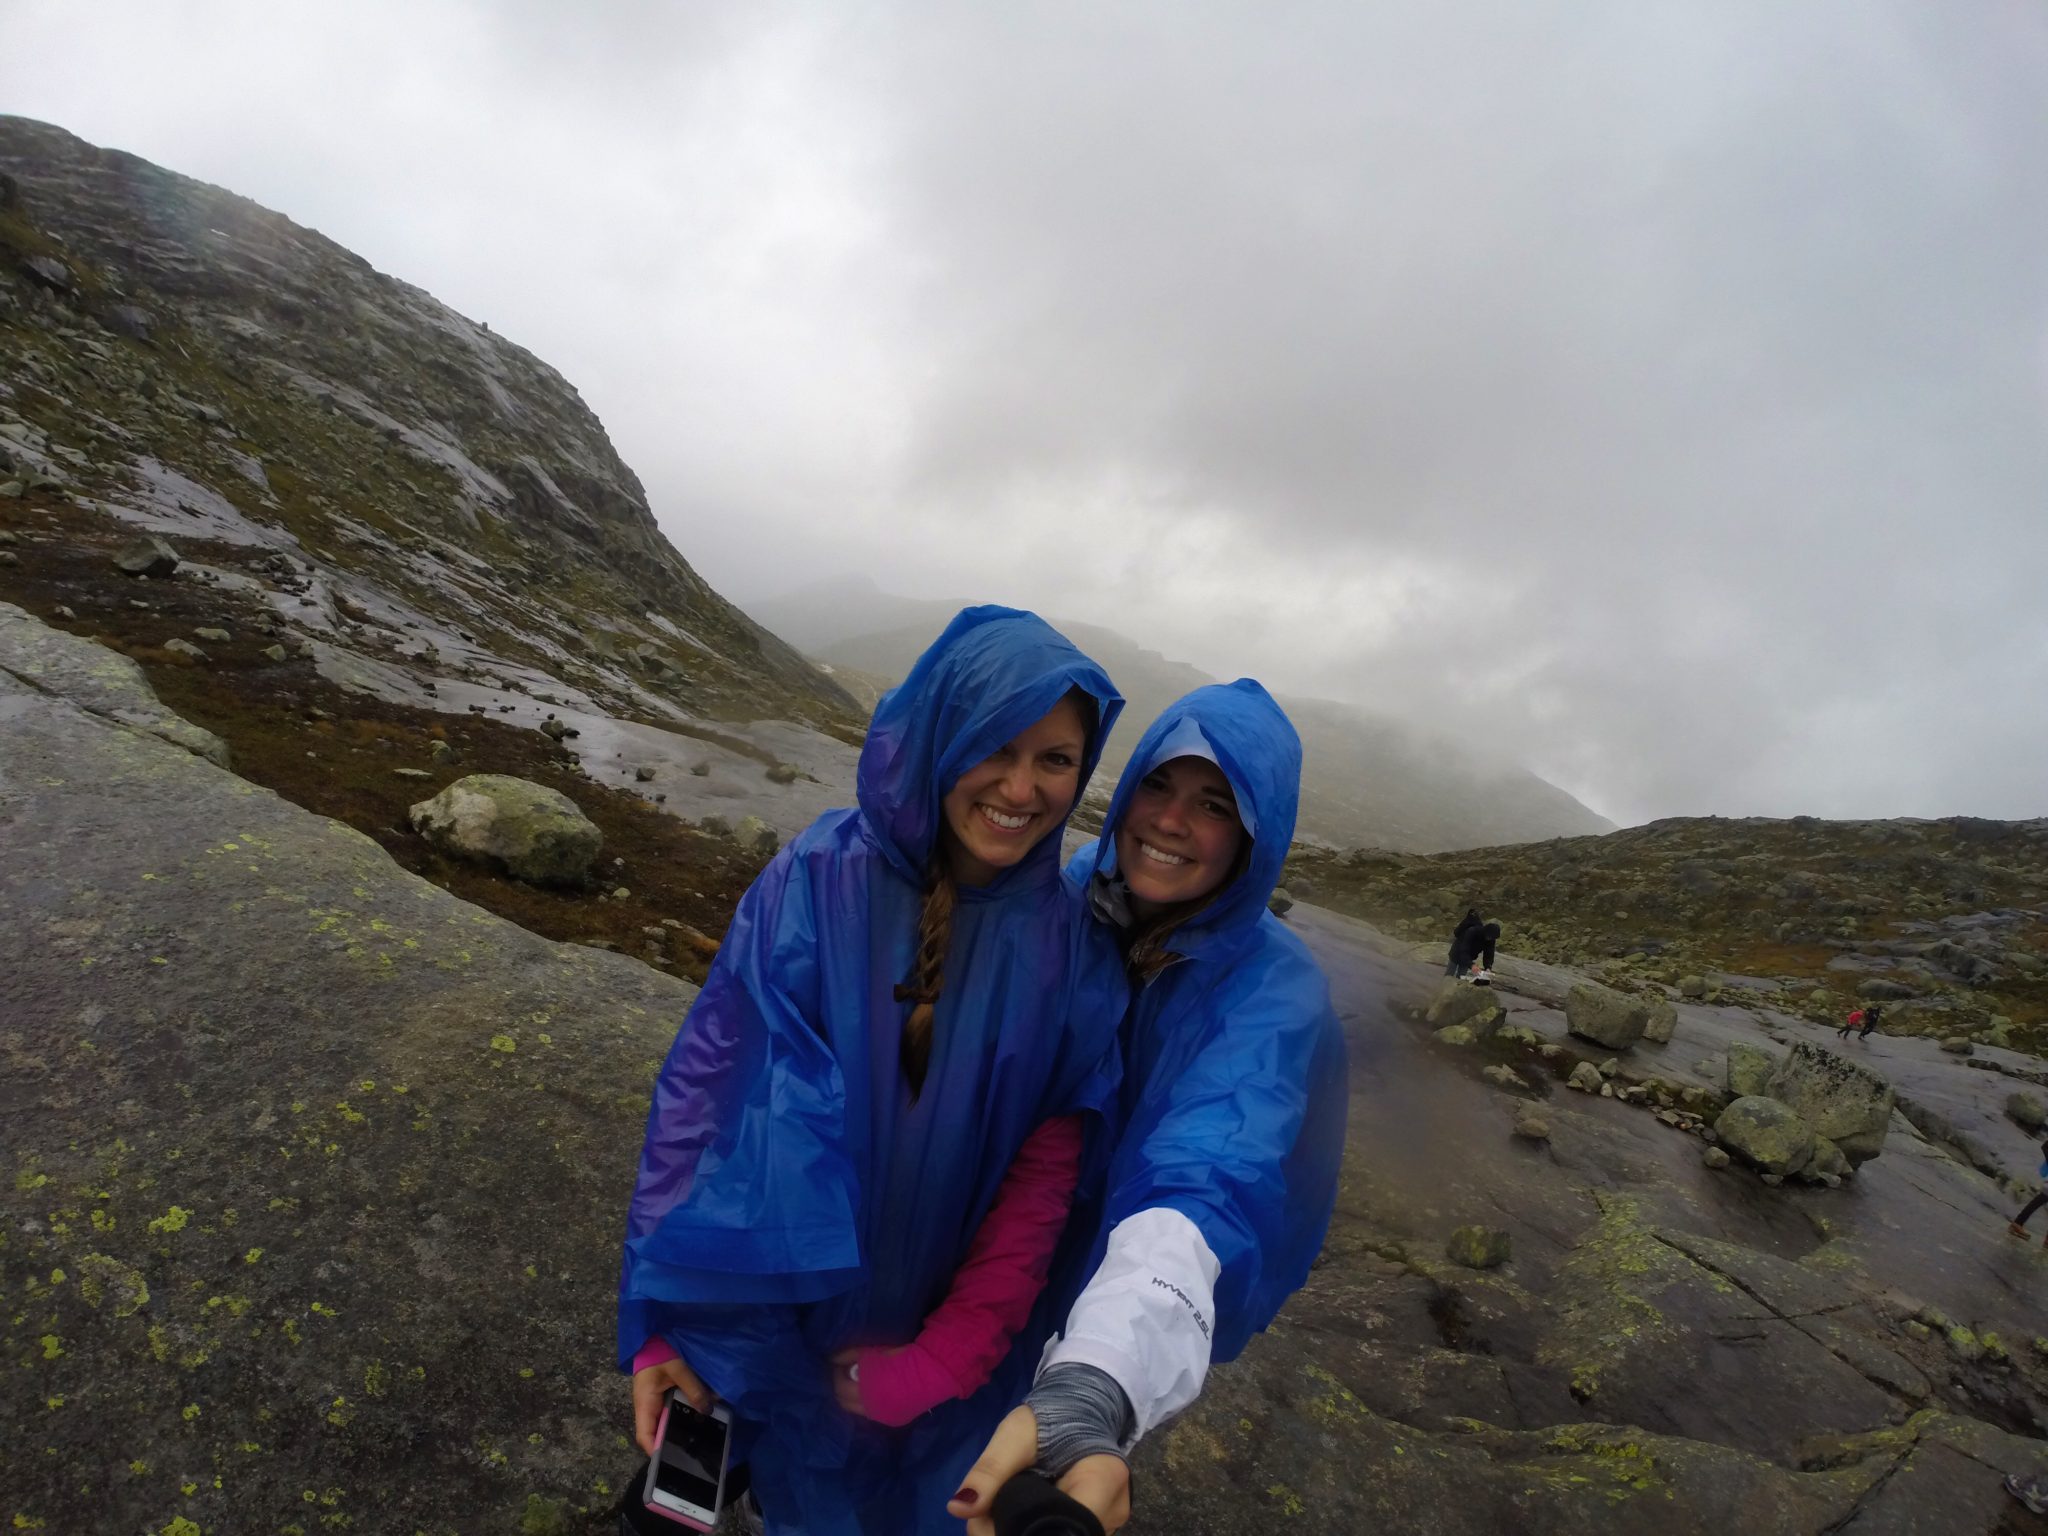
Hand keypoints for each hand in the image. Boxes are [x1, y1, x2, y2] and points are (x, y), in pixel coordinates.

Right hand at [633, 1353, 710, 1455]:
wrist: (654, 1337)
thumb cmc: (659, 1351)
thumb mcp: (678, 1368)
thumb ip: (692, 1388)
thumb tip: (708, 1409)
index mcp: (645, 1403)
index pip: (644, 1436)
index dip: (655, 1450)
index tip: (670, 1460)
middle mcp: (649, 1407)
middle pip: (659, 1432)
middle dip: (676, 1441)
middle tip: (696, 1450)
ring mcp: (657, 1402)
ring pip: (669, 1421)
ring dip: (685, 1426)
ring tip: (705, 1436)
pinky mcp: (666, 1396)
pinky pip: (676, 1409)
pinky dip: (688, 1412)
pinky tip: (704, 1414)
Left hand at [829, 1345, 907, 1419]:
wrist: (931, 1371)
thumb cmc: (899, 1358)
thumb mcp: (871, 1352)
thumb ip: (849, 1356)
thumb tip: (833, 1358)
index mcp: (864, 1394)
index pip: (840, 1389)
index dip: (837, 1376)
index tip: (838, 1365)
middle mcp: (871, 1411)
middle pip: (846, 1403)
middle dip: (843, 1389)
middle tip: (846, 1376)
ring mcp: (884, 1418)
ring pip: (860, 1410)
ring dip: (856, 1398)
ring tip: (860, 1384)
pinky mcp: (896, 1420)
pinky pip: (875, 1414)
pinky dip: (870, 1404)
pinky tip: (876, 1393)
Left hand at [947, 1406, 1130, 1534]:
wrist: (1079, 1409)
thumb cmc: (1051, 1416)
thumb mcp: (1014, 1436)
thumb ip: (990, 1471)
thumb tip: (958, 1508)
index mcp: (1103, 1479)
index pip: (1065, 1526)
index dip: (1020, 1531)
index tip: (986, 1521)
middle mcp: (1112, 1511)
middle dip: (1012, 1534)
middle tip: (982, 1518)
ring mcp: (1107, 1523)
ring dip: (1019, 1533)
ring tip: (996, 1514)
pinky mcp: (1096, 1526)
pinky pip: (1060, 1535)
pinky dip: (1031, 1531)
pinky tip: (1013, 1517)